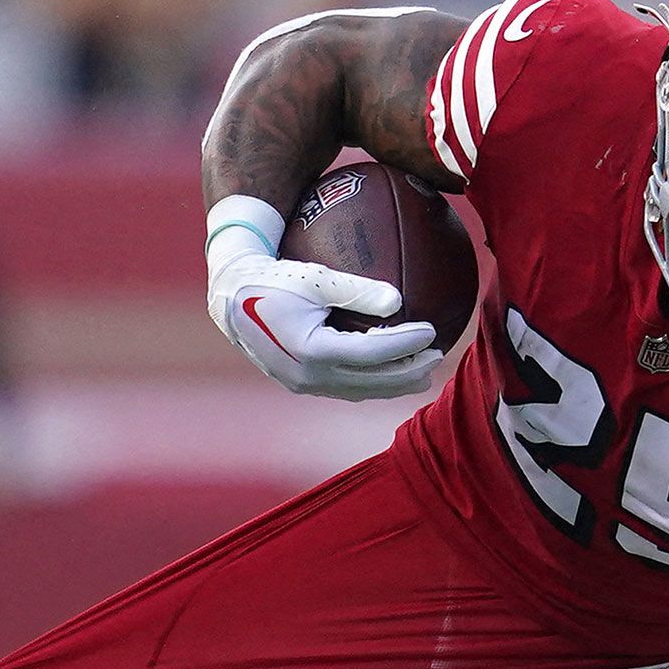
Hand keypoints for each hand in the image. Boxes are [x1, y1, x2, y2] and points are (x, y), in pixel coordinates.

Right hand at [206, 225, 443, 400]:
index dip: (405, 345)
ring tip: (422, 372)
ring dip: (393, 383)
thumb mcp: (314, 277)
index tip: (432, 331)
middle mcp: (307, 376)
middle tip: (438, 357)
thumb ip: (356, 289)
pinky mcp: (300, 384)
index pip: (372, 353)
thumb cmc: (272, 278)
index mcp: (312, 350)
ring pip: (359, 391)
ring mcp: (303, 384)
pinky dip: (371, 381)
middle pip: (371, 383)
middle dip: (408, 373)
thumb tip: (397, 301)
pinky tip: (389, 370)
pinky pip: (345, 387)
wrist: (230, 298)